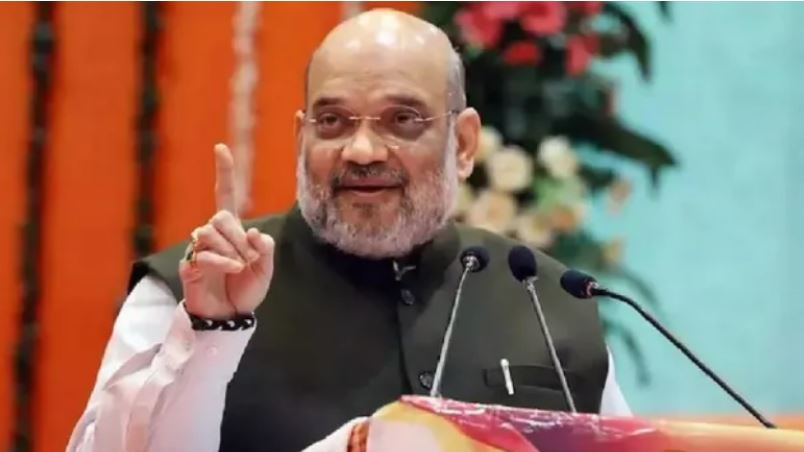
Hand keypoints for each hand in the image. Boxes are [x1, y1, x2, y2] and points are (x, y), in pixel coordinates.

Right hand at [179, 143, 274, 319]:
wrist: (231, 315)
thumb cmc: (247, 288)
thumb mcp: (266, 268)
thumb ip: (265, 248)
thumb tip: (252, 232)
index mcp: (233, 229)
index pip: (226, 194)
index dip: (224, 172)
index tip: (221, 148)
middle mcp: (213, 234)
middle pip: (221, 217)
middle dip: (238, 237)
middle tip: (249, 258)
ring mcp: (199, 248)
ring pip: (209, 233)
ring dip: (230, 250)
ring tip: (240, 267)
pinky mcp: (189, 265)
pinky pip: (203, 254)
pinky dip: (222, 262)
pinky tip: (233, 270)